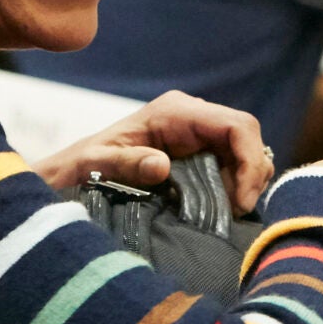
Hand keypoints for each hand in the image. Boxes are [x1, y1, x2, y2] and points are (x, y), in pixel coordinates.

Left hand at [33, 91, 275, 211]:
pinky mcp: (198, 151)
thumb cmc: (80, 167)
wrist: (71, 173)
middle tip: (237, 210)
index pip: (236, 126)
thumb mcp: (95, 164)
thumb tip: (162, 165)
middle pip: (248, 137)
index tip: (239, 201)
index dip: (249, 161)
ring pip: (246, 151)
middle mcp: (191, 116)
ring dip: (245, 182)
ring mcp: (197, 133)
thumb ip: (125, 162)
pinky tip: (220, 207)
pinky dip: (236, 186)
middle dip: (252, 174)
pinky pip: (233, 163)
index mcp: (175, 112)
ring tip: (227, 211)